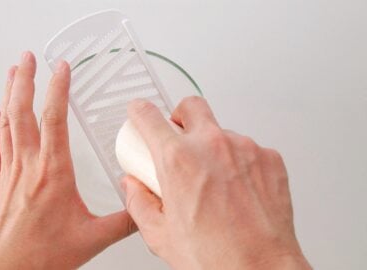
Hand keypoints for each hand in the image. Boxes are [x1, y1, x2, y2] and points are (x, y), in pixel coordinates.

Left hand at [0, 52, 133, 269]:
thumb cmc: (41, 257)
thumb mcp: (93, 238)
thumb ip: (124, 221)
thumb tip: (145, 209)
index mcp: (53, 172)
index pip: (54, 119)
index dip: (58, 88)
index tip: (62, 68)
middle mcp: (28, 166)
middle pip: (23, 111)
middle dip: (25, 79)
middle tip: (28, 57)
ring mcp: (10, 173)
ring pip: (6, 123)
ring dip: (9, 94)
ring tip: (13, 73)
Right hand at [122, 97, 310, 269]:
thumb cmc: (216, 258)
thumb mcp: (160, 234)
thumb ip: (139, 202)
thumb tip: (133, 186)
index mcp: (178, 160)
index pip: (150, 117)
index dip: (139, 111)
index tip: (139, 112)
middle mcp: (212, 146)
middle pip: (191, 106)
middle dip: (180, 116)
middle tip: (178, 137)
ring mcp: (245, 148)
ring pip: (221, 131)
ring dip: (212, 146)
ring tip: (212, 179)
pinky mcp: (269, 158)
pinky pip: (248, 148)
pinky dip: (239, 161)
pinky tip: (236, 187)